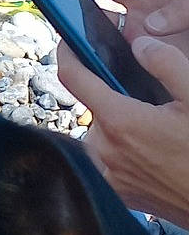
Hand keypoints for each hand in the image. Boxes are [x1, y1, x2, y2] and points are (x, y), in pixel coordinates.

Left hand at [56, 36, 188, 224]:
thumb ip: (167, 65)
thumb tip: (140, 45)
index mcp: (121, 121)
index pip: (73, 77)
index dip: (67, 52)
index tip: (68, 42)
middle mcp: (105, 149)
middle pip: (93, 107)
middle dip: (115, 98)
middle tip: (150, 102)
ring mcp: (108, 174)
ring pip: (100, 135)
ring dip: (120, 127)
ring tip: (157, 132)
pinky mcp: (117, 193)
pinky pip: (106, 161)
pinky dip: (121, 151)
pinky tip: (151, 153)